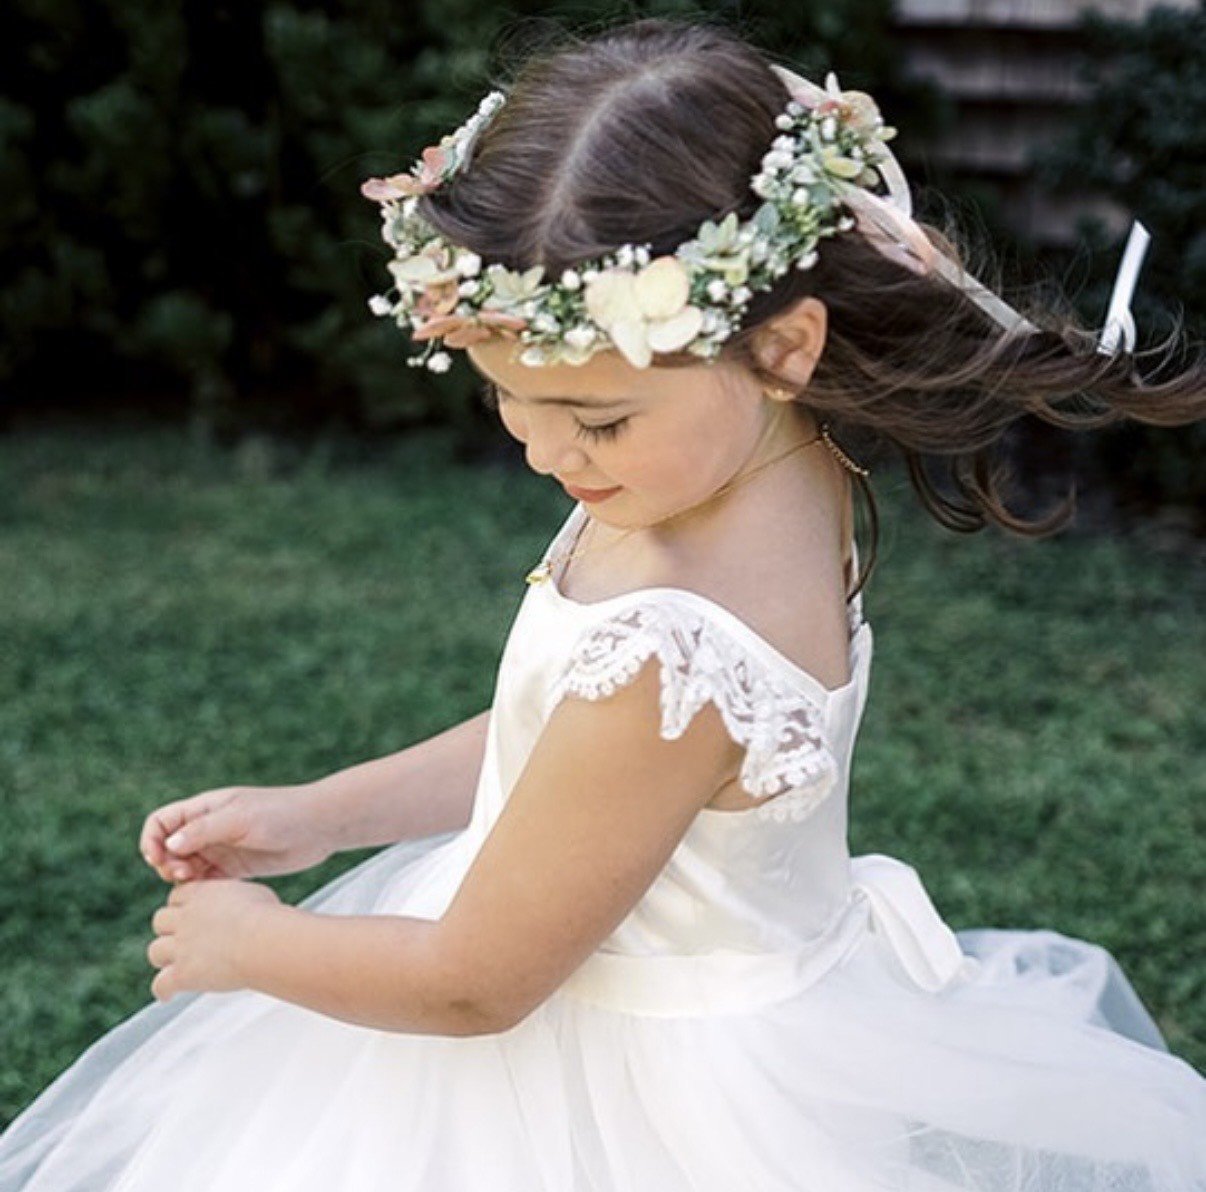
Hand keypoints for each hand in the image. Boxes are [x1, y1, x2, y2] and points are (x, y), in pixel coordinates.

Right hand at [139, 784, 333, 883]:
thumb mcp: (241, 818)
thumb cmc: (282, 813)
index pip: (161, 822)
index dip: (152, 841)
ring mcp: (221, 850)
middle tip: (183, 875)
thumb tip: (169, 845)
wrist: (320, 827)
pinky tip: (212, 896)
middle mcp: (208, 829)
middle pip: (167, 849)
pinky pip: (206, 883)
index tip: (161, 857)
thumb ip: (205, 830)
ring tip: (196, 884)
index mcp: (205, 809)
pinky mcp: (235, 870)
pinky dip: (200, 891)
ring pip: (184, 868)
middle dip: (166, 864)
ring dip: (181, 879)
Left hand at [147, 878, 281, 1001]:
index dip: (182, 906)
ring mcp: (181, 947)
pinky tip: (168, 996)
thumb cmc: (267, 916)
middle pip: (160, 921)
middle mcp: (185, 918)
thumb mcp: (252, 893)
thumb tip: (241, 901)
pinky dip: (163, 990)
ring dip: (164, 958)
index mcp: (201, 894)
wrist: (263, 942)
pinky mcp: (183, 974)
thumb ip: (235, 896)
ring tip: (174, 966)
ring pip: (155, 951)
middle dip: (169, 930)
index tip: (188, 914)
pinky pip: (160, 984)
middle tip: (182, 940)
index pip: (176, 896)